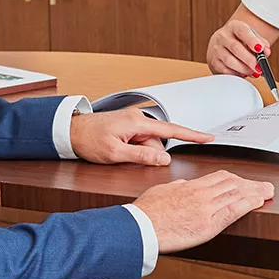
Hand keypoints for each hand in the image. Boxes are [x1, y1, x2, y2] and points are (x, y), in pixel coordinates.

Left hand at [69, 108, 213, 165]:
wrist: (70, 132)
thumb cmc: (89, 140)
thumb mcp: (115, 153)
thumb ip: (142, 156)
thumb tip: (164, 159)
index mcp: (137, 122)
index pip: (171, 130)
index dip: (192, 135)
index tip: (208, 138)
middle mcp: (138, 119)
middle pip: (157, 143)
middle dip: (148, 155)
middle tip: (125, 157)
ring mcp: (133, 122)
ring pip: (148, 144)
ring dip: (138, 153)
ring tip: (117, 153)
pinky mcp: (128, 127)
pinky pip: (140, 142)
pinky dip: (134, 150)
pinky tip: (119, 150)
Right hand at [132, 170, 274, 253]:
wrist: (140, 227)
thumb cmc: (146, 212)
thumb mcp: (161, 191)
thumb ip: (176, 188)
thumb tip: (184, 186)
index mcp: (190, 187)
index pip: (219, 177)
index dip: (236, 178)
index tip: (244, 181)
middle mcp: (201, 194)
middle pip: (232, 183)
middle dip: (251, 184)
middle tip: (264, 186)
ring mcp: (206, 208)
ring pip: (237, 194)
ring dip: (255, 192)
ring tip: (268, 192)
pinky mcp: (208, 224)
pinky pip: (234, 210)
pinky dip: (249, 204)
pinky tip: (259, 201)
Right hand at [207, 20, 270, 78]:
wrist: (223, 43)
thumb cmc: (240, 40)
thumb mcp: (252, 36)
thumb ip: (262, 43)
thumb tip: (266, 52)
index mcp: (234, 26)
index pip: (242, 31)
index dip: (251, 40)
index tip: (260, 49)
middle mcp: (223, 36)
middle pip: (235, 47)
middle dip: (249, 59)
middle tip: (259, 68)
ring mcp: (216, 49)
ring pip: (229, 61)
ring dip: (243, 69)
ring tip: (253, 72)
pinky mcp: (214, 61)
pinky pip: (225, 70)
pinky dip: (236, 74)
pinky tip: (243, 73)